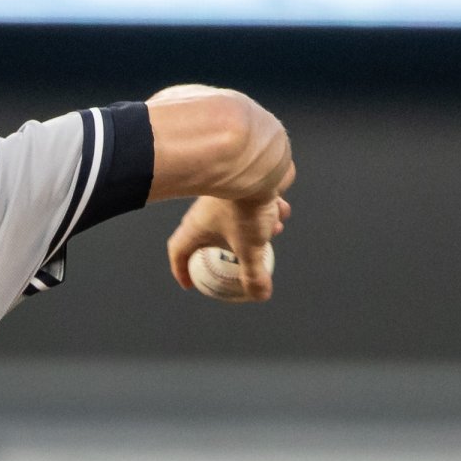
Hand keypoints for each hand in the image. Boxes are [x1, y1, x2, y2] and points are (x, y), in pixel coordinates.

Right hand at [166, 193, 289, 298]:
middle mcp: (205, 212)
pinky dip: (267, 208)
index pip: (179, 252)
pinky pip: (251, 200)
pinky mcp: (242, 184)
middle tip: (243, 257)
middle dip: (231, 249)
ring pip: (235, 217)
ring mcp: (223, 196)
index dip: (181, 269)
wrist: (256, 166)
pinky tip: (281, 210)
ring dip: (255, 228)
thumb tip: (259, 294)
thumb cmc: (243, 207)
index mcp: (197, 229)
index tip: (190, 282)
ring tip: (272, 230)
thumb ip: (254, 274)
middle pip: (210, 236)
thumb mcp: (250, 249)